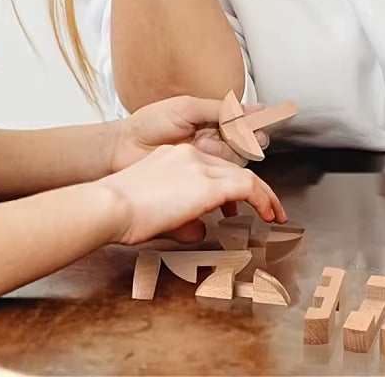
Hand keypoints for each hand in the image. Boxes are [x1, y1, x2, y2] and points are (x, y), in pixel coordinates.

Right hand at [98, 143, 286, 245]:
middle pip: (232, 168)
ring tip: (274, 212)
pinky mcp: (208, 183)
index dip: (231, 184)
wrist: (111, 205)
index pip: (213, 166)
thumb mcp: (154, 210)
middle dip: (253, 189)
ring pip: (244, 176)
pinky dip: (264, 199)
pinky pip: (248, 187)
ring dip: (264, 195)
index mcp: (174, 155)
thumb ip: (181, 217)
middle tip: (267, 208)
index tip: (238, 204)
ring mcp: (200, 166)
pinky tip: (269, 214)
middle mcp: (190, 154)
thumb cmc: (121, 212)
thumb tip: (201, 231)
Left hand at [109, 95, 269, 172]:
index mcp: (210, 120)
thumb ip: (218, 110)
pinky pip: (221, 183)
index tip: (261, 122)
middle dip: (241, 139)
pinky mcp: (199, 184)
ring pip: (234, 162)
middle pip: (243, 144)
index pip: (242, 122)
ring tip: (203, 143)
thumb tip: (248, 107)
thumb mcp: (186, 108)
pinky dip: (221, 177)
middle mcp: (212, 141)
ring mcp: (206, 163)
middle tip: (235, 135)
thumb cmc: (149, 124)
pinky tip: (210, 166)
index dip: (254, 124)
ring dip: (223, 151)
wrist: (123, 148)